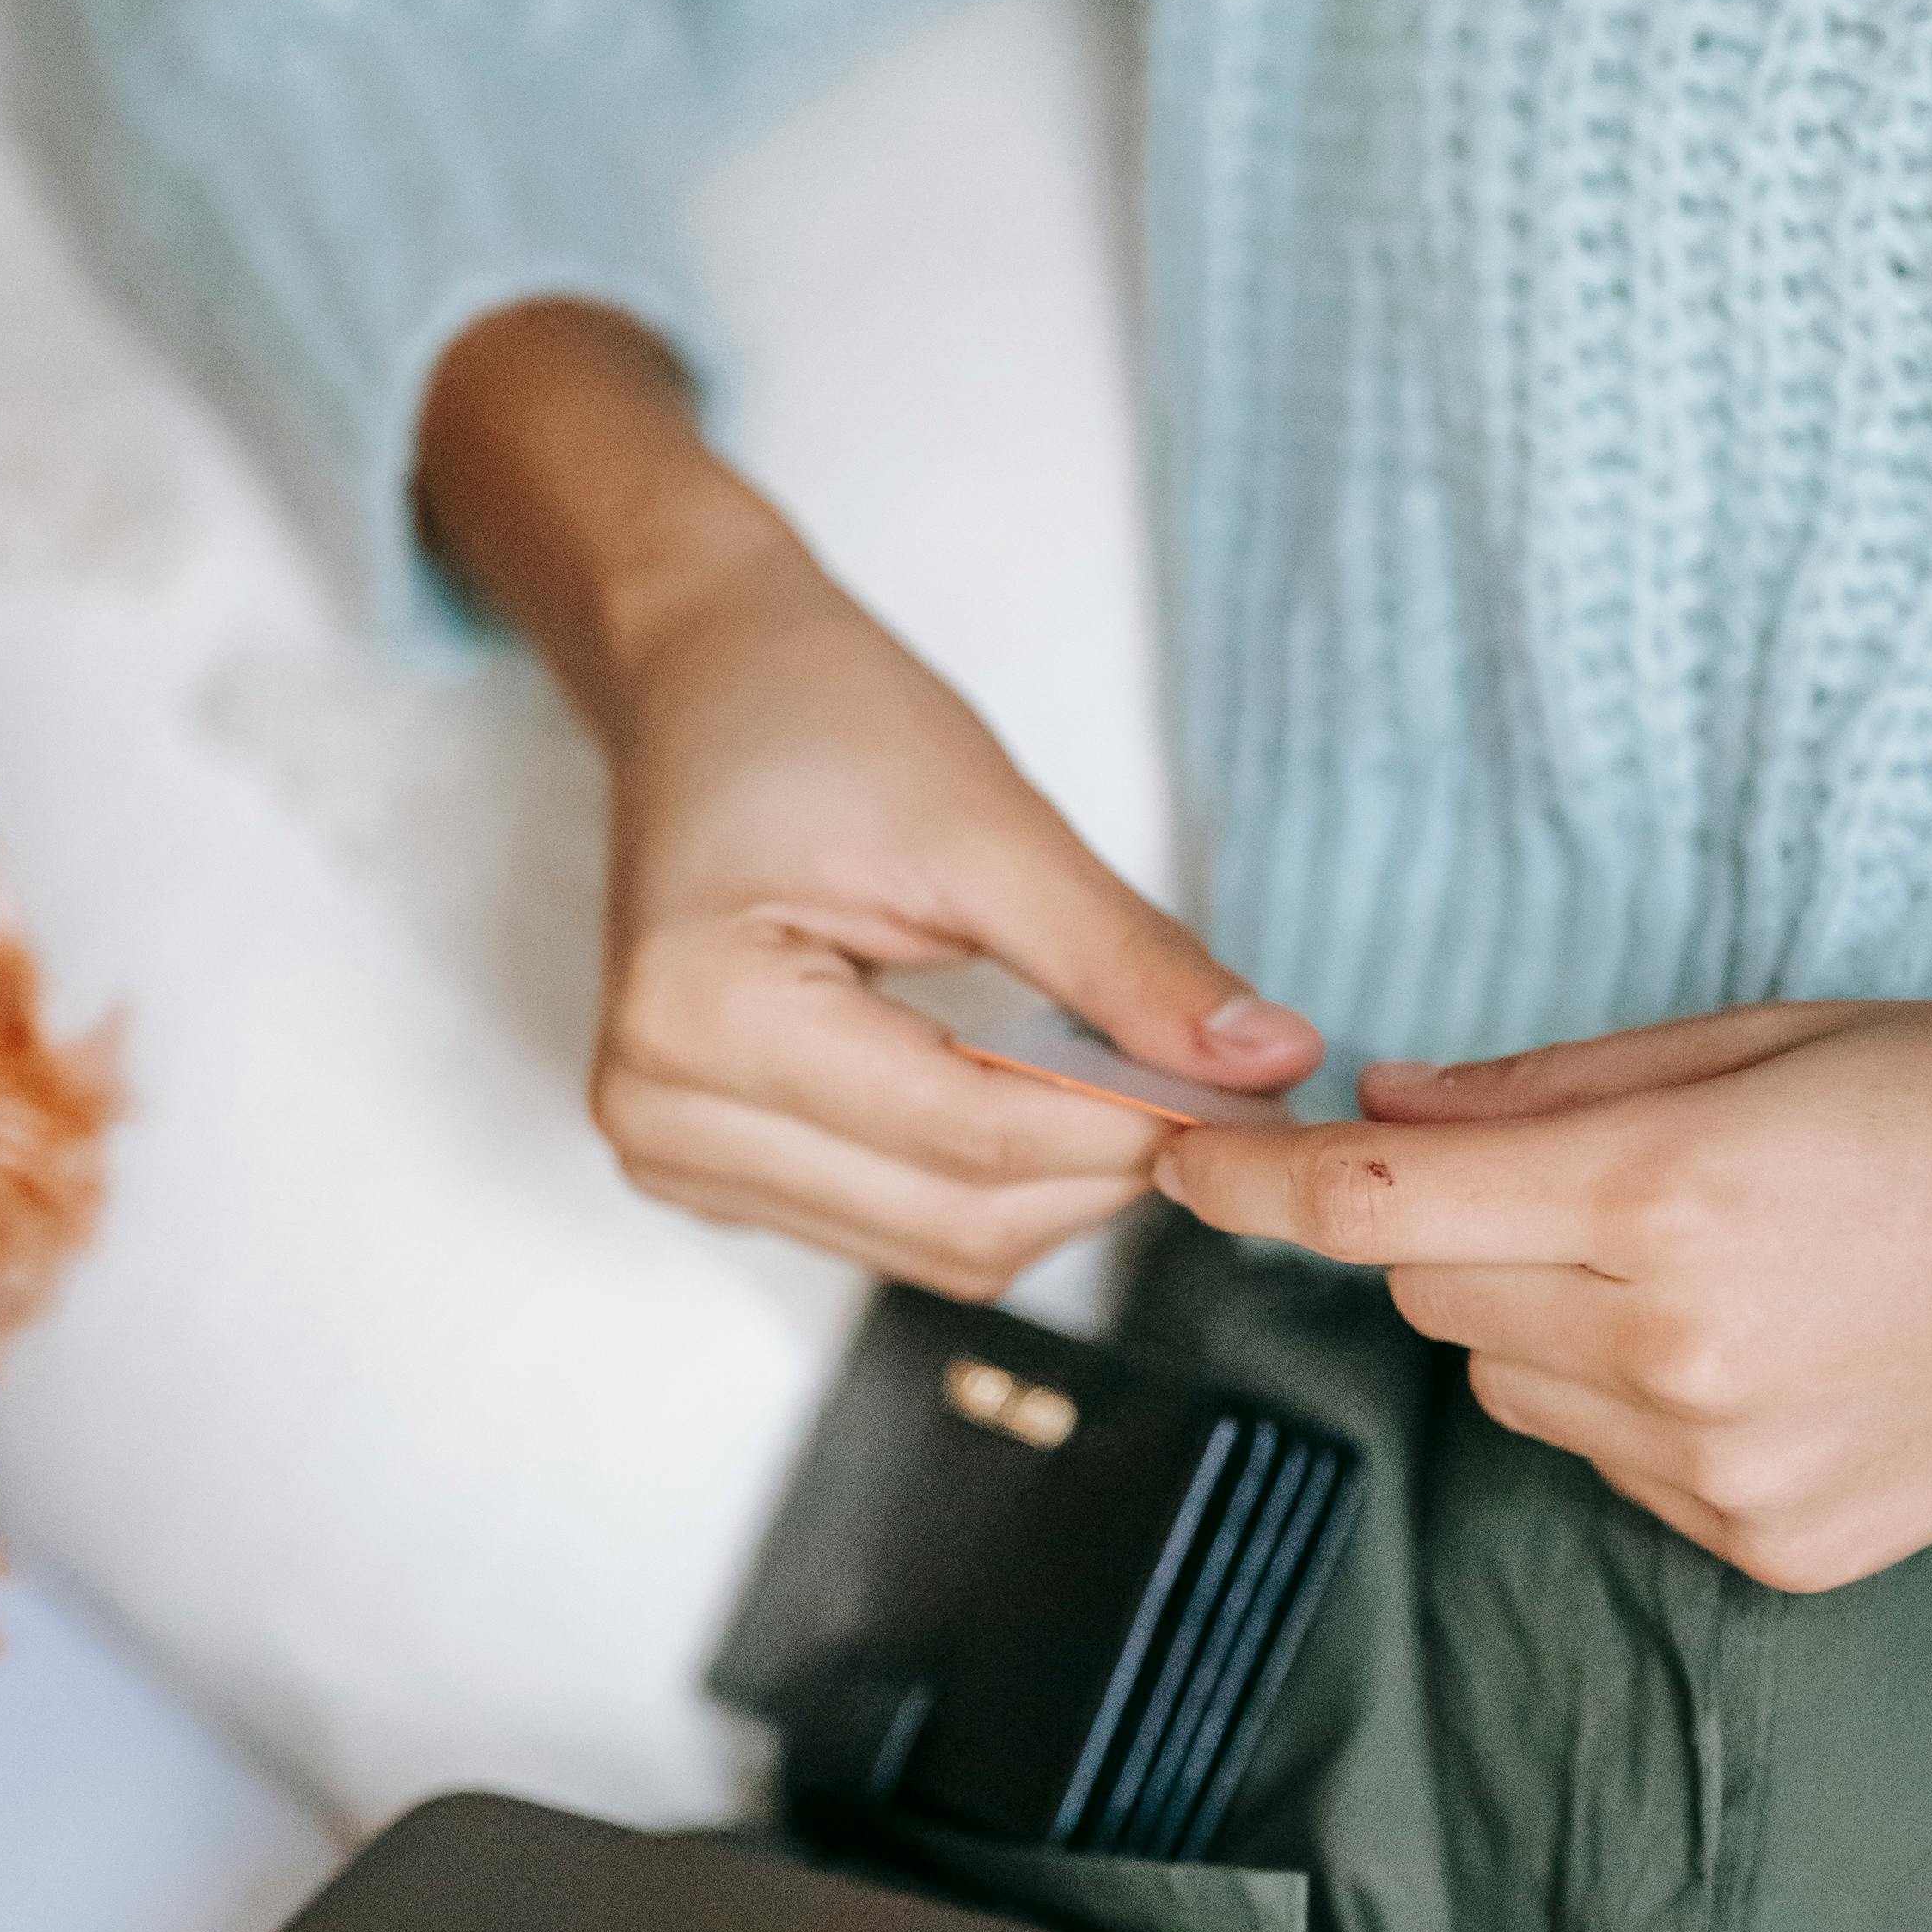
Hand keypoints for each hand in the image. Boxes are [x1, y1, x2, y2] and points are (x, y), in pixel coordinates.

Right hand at [416, 301, 1319, 1294]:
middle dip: (1103, 1164)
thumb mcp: (988, 821)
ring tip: (1119, 1074)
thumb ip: (1123, 959)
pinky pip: (899, 1231)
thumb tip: (1271, 1062)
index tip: (1252, 1086)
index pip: (972, 1136)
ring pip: (939, 1248)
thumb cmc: (821, 720)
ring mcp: (673, 1155)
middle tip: (1211, 1082)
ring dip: (1057, 1186)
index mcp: (702, 1015)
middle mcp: (659, 1114)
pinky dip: (994, 1183)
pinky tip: (1033, 1094)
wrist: (708, 683)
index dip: (1132, 1123)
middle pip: (959, 1220)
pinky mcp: (713, 1170)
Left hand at [1153, 997, 1931, 1588]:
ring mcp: (1721, 1466)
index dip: (1254, 1184)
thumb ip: (1549, 1087)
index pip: (1380, 1207)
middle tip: (1588, 1176)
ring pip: (1513, 1387)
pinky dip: (1637, 1404)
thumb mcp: (1762, 1040)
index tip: (1177, 1159)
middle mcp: (1676, 1347)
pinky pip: (1614, 1465)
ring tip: (1712, 1261)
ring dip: (1548, 1321)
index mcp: (1667, 1194)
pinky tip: (1768, 1348)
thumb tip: (1385, 1106)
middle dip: (1460, 1229)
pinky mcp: (1769, 1545)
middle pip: (1438, 1295)